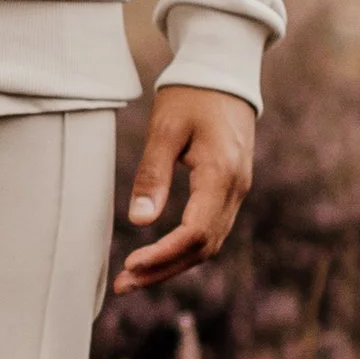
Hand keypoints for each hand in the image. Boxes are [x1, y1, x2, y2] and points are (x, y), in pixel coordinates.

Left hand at [111, 86, 255, 293]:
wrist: (223, 72)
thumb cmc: (190, 95)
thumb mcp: (165, 130)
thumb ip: (152, 175)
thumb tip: (140, 221)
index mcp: (221, 175)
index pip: (194, 232)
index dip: (162, 255)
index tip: (130, 265)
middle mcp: (236, 189)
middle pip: (203, 248)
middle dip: (163, 271)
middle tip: (122, 286)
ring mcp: (237, 191)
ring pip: (208, 244)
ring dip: (172, 264)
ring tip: (133, 278)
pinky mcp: (231, 189)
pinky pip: (210, 230)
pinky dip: (184, 249)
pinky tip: (157, 256)